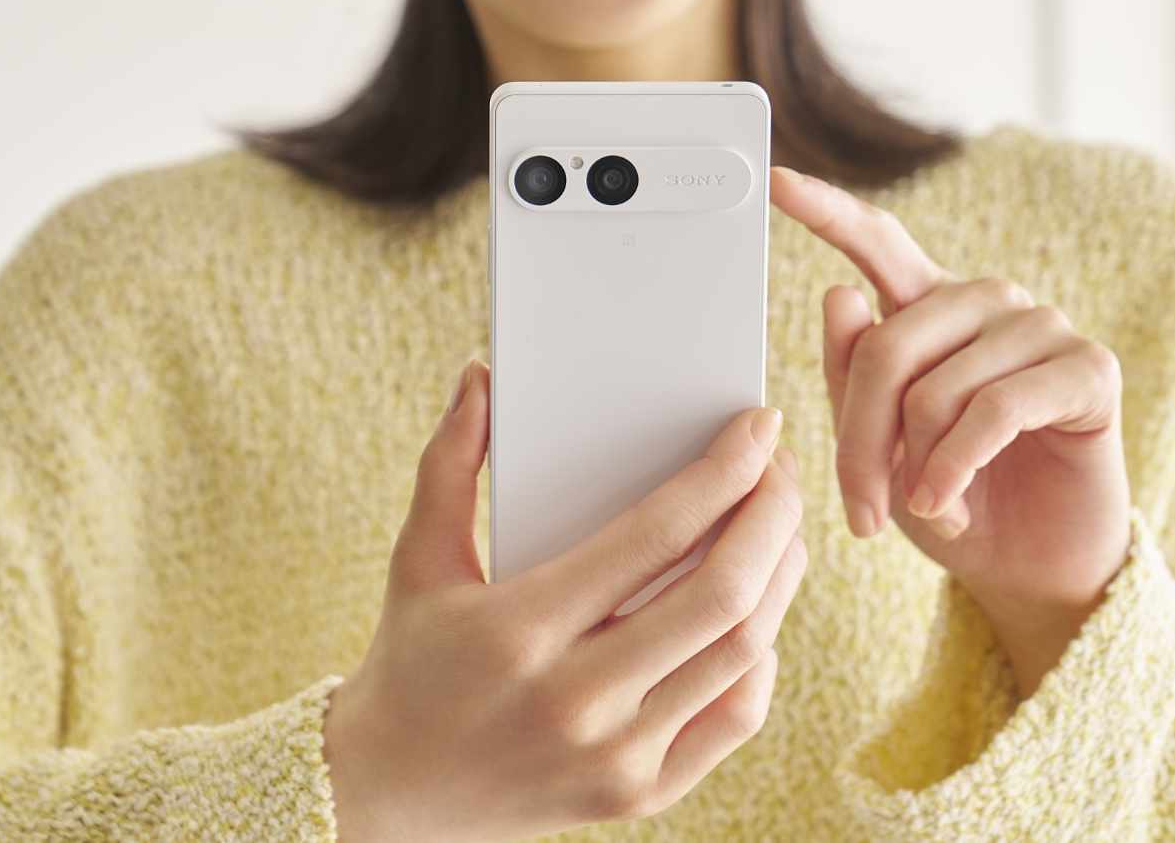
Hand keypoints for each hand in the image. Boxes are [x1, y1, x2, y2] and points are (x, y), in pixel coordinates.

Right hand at [321, 358, 807, 842]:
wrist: (391, 797)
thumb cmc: (411, 662)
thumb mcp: (417, 560)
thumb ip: (450, 464)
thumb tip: (483, 377)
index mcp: (520, 629)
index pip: (655, 536)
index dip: (723, 472)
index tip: (758, 427)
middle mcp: (575, 700)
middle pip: (721, 593)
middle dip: (773, 514)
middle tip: (782, 468)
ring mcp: (616, 756)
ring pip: (743, 652)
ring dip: (780, 575)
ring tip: (781, 524)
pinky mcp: (642, 793)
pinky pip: (736, 715)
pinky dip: (761, 653)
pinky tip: (756, 607)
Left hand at [768, 165, 1129, 691]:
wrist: (1030, 570)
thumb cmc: (950, 503)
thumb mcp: (880, 449)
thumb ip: (855, 376)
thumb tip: (839, 293)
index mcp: (931, 308)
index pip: (878, 243)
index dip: (827, 210)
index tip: (774, 181)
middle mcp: (988, 302)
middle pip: (890, 344)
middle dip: (861, 440)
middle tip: (857, 511)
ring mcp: (1043, 328)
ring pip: (937, 387)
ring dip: (915, 468)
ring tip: (924, 510)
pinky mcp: (1089, 370)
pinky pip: (995, 412)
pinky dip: (957, 468)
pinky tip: (947, 506)